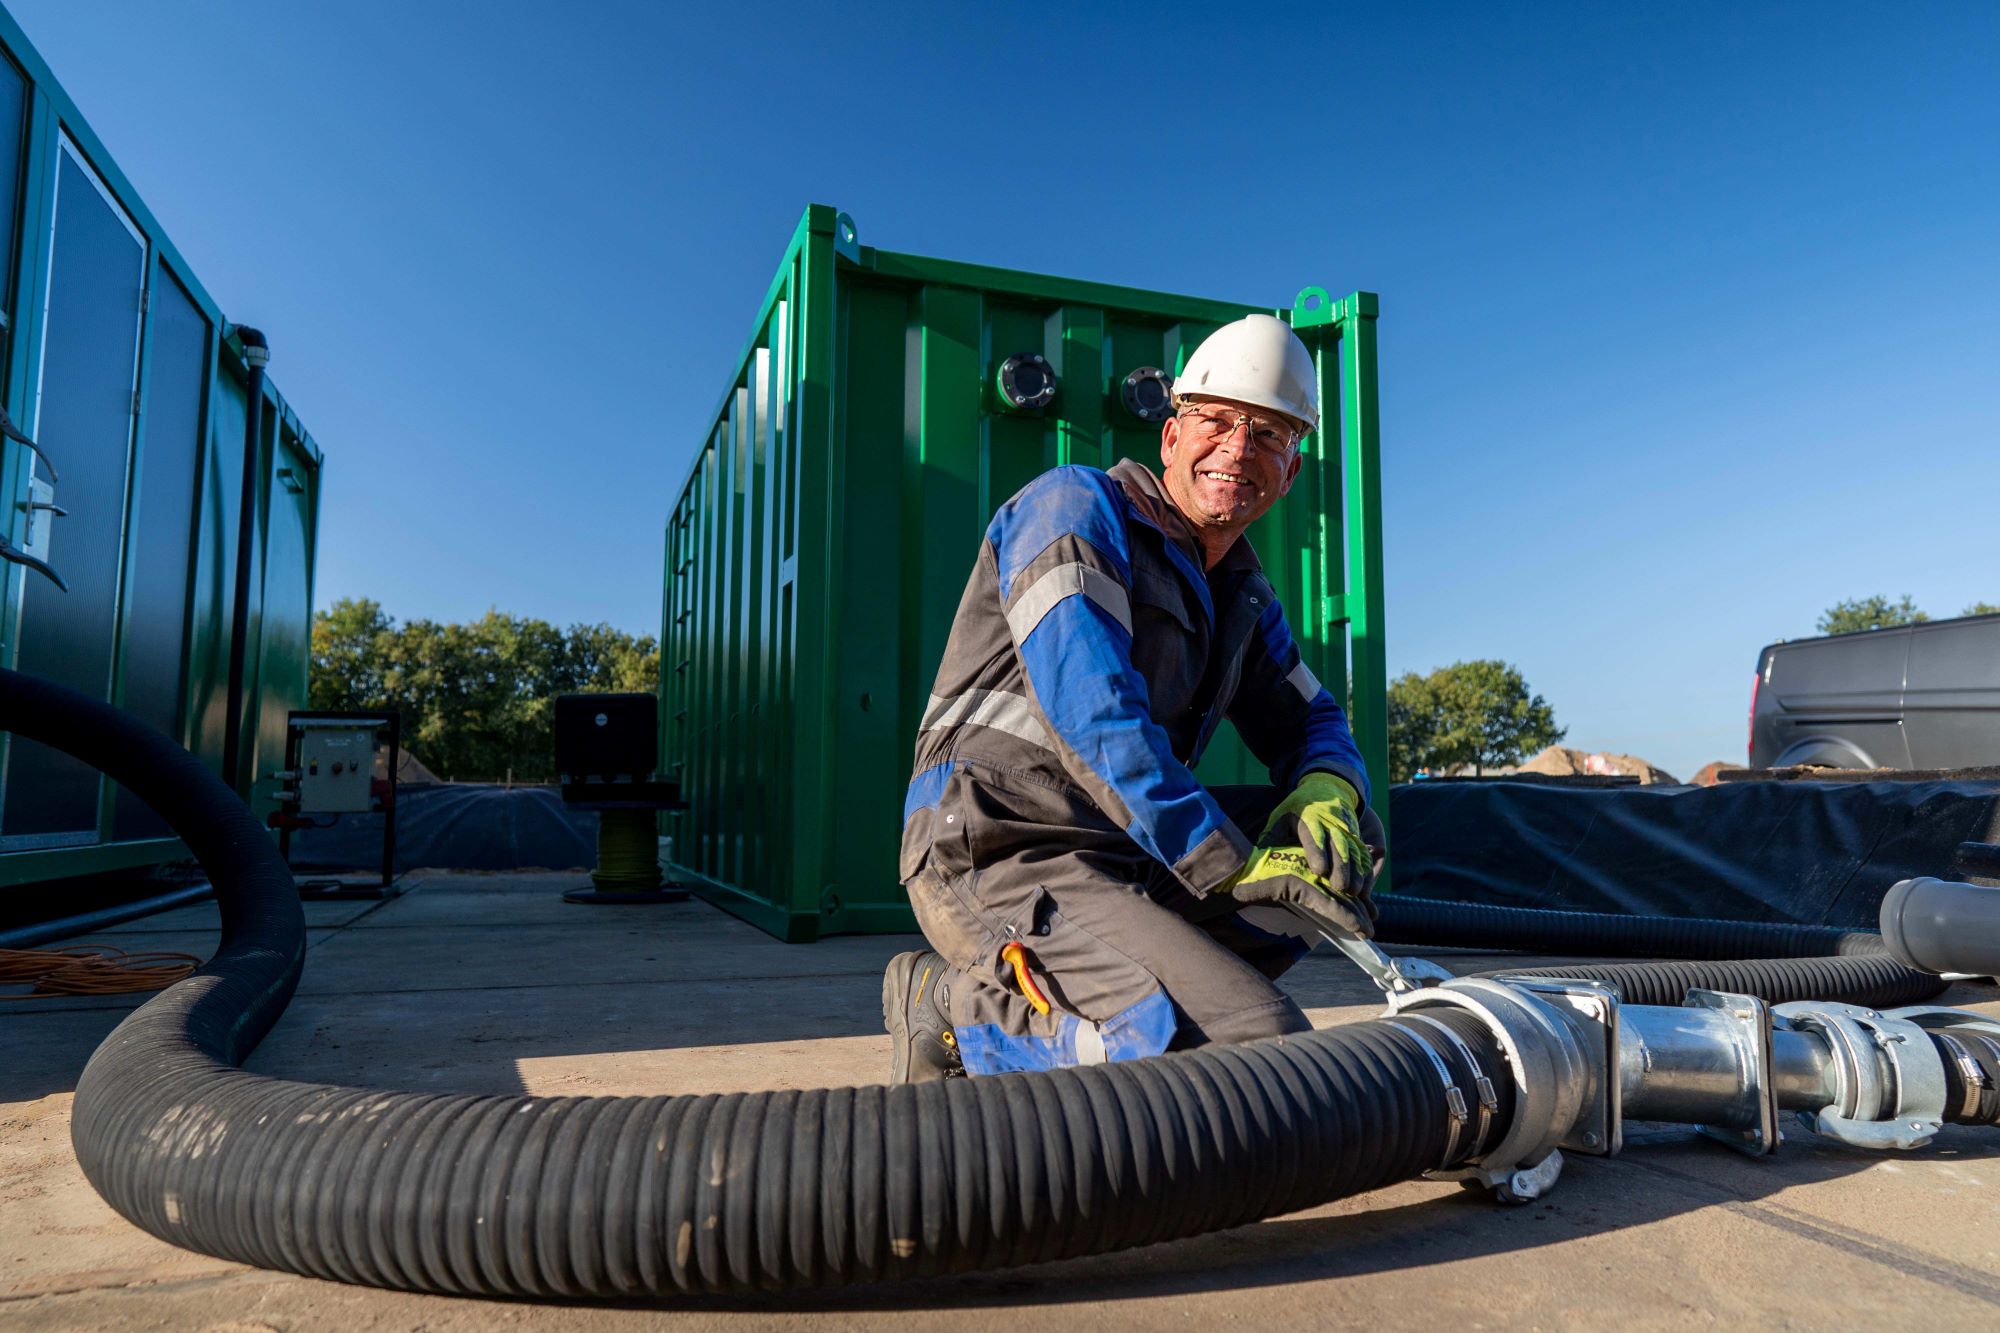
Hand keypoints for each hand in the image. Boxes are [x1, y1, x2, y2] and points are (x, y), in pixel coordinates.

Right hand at [1223, 844, 1375, 940]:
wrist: (1231, 877)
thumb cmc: (1254, 883)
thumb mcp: (1287, 888)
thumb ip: (1306, 894)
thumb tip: (1328, 908)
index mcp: (1310, 863)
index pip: (1337, 883)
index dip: (1354, 899)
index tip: (1368, 913)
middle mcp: (1311, 865)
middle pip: (1341, 890)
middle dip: (1358, 909)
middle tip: (1371, 927)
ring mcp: (1304, 872)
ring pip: (1337, 897)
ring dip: (1355, 917)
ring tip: (1367, 932)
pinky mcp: (1296, 882)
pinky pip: (1324, 903)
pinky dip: (1342, 916)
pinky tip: (1356, 928)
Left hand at [1259, 773, 1368, 880]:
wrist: (1325, 788)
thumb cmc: (1297, 809)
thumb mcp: (1280, 817)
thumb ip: (1271, 838)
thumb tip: (1257, 861)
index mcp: (1308, 817)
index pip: (1313, 835)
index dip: (1317, 852)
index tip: (1319, 871)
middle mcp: (1330, 823)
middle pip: (1338, 846)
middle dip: (1341, 867)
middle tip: (1340, 888)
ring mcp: (1346, 829)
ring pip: (1354, 851)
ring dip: (1356, 872)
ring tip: (1355, 893)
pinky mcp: (1356, 836)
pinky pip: (1363, 855)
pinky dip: (1366, 872)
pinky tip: (1365, 889)